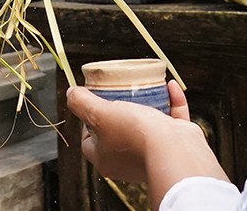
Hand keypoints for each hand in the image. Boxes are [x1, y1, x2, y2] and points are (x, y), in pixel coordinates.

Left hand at [69, 82, 223, 194]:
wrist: (175, 152)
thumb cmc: (134, 135)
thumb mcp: (99, 114)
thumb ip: (81, 103)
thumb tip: (71, 93)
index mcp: (105, 159)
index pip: (89, 140)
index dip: (88, 121)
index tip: (95, 103)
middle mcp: (128, 161)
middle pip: (118, 132)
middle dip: (120, 110)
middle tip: (120, 92)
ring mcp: (152, 154)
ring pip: (148, 127)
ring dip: (148, 104)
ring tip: (145, 87)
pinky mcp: (175, 145)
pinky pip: (172, 120)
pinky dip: (171, 102)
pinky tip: (169, 85)